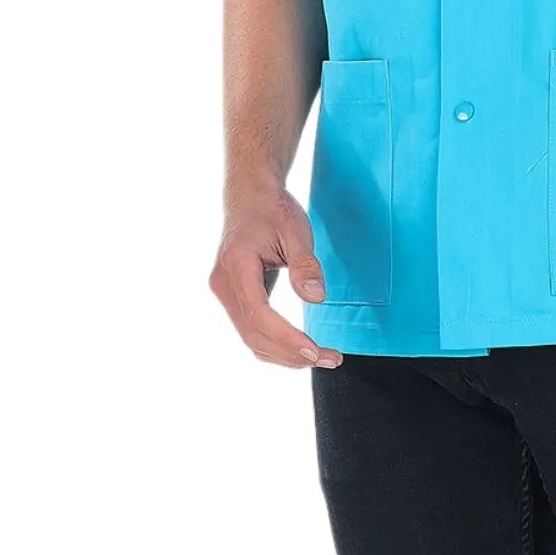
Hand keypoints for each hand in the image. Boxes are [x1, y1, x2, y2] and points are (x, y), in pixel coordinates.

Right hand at [209, 188, 342, 368]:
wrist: (250, 196)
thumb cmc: (273, 210)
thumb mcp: (296, 229)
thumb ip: (305, 264)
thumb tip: (316, 298)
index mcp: (236, 266)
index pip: (259, 314)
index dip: (286, 338)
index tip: (315, 351)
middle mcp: (224, 285)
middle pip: (253, 334)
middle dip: (291, 354)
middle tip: (331, 359)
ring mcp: (226, 293)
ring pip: (251, 337)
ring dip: (284, 354)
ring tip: (322, 357)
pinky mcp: (234, 297)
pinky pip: (252, 329)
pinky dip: (275, 343)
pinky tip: (300, 347)